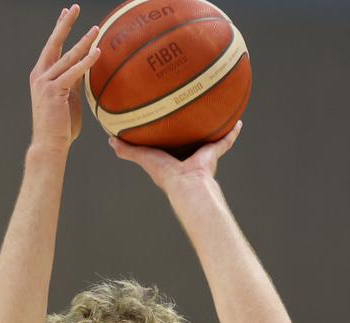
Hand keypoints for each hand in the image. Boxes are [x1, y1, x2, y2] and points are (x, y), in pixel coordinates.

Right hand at [29, 5, 100, 152]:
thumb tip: (86, 69)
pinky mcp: (53, 91)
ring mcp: (45, 82)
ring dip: (83, 41)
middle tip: (74, 7)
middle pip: (54, 43)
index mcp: (41, 75)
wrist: (49, 145)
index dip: (59, 29)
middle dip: (64, 24)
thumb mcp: (69, 98)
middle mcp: (39, 75)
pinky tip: (97, 52)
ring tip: (96, 29)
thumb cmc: (60, 126)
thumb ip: (75, 82)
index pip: (52, 47)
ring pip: (66, 56)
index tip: (65, 12)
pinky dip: (85, 62)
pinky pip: (73, 73)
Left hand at [108, 121, 243, 191]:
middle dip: (190, 129)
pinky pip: (225, 141)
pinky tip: (238, 121)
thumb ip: (128, 151)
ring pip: (208, 138)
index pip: (167, 143)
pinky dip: (232, 133)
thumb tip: (110, 140)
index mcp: (170, 158)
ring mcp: (202, 155)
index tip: (164, 122)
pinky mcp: (214, 153)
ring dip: (213, 128)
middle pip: (188, 139)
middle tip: (190, 112)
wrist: (186, 183)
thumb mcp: (143, 157)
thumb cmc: (164, 173)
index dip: (165, 134)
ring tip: (217, 111)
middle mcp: (187, 156)